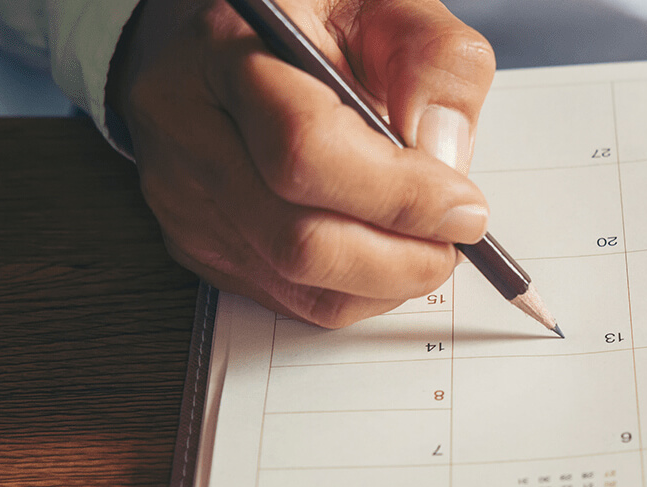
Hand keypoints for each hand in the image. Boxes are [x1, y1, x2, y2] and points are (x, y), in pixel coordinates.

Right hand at [108, 0, 494, 326]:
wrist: (237, 35)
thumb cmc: (317, 17)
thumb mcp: (388, 5)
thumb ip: (435, 63)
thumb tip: (445, 158)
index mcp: (225, 49)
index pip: (306, 149)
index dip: (399, 196)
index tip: (466, 208)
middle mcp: (186, 125)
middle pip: (296, 237)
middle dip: (401, 256)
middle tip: (457, 240)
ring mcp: (180, 192)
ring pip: (294, 281)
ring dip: (385, 280)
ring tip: (429, 243)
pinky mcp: (192, 240)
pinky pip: (286, 297)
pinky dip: (355, 289)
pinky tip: (384, 251)